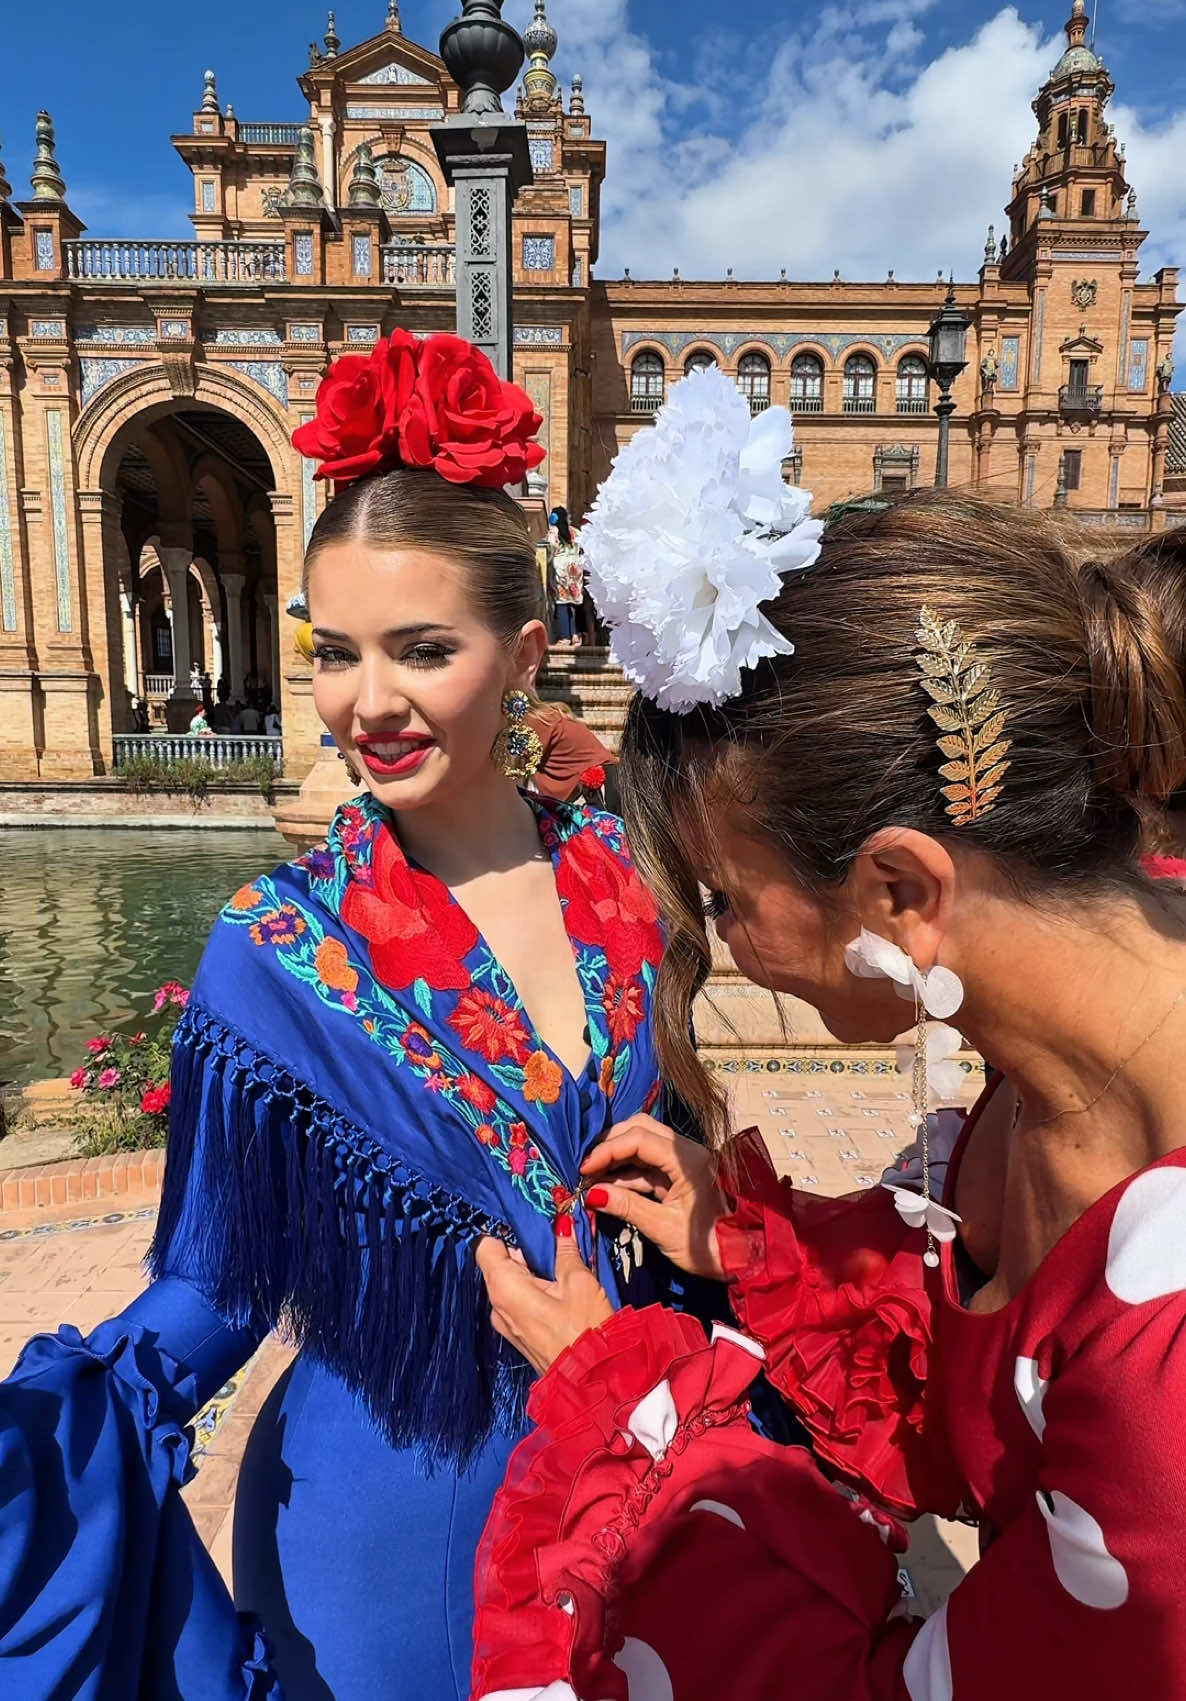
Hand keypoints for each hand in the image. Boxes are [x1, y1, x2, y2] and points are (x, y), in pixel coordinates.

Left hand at [475, 1221, 613, 1375]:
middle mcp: (497, 1306)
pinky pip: (519, 1302)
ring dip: (532, 1272)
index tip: (531, 1226)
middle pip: (501, 1264)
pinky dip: (535, 1291)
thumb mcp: (579, 1282)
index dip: (506, 1232)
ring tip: (562, 1267)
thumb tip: (561, 1223)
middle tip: (556, 1243)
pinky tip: (560, 1291)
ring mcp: (507, 1324)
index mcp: (505, 1289)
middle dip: (525, 1251)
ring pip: (511, 1283)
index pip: (486, 1247)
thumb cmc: (586, 1332)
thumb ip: (565, 1249)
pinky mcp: (519, 1336)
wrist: (593, 1383)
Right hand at [580, 1114, 727, 1280]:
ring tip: (591, 1180)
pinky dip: (628, 1173)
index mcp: (688, 1159)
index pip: (639, 1138)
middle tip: (585, 1167)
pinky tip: (608, 1187)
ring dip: (617, 1159)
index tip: (584, 1168)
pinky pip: (650, 1164)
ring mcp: (685, 1161)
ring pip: (643, 1145)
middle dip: (610, 1145)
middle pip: (641, 1130)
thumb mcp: (664, 1229)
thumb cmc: (709, 1246)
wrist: (744, 1259)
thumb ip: (627, 1206)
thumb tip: (592, 1194)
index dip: (607, 1150)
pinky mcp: (682, 1175)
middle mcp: (688, 1151)